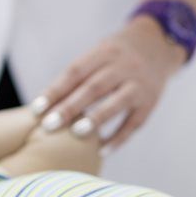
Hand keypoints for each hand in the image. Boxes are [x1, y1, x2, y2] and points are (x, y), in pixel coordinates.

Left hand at [32, 16, 185, 152]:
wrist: (158, 46)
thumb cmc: (116, 56)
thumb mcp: (99, 53)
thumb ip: (78, 75)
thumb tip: (46, 105)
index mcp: (105, 52)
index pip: (76, 72)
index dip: (56, 90)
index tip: (37, 109)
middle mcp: (125, 66)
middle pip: (95, 87)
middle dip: (71, 107)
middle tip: (49, 125)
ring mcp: (140, 85)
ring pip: (118, 103)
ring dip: (96, 119)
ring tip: (76, 134)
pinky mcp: (151, 102)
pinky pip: (134, 123)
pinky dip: (119, 138)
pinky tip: (102, 150)